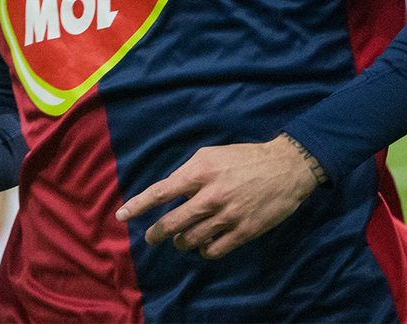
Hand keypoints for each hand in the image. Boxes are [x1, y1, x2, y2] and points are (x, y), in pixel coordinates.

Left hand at [115, 137, 320, 259]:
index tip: (121, 216)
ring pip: (190, 240)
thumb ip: (187, 172)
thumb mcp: (211, 154)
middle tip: (152, 237)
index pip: (160, 192)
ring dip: (181, 242)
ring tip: (182, 238)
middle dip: (156, 234)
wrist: (286, 167)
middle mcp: (211, 195)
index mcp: (200, 172)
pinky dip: (203, 250)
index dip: (138, 206)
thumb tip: (168, 191)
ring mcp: (227, 215)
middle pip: (172, 223)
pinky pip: (212, 251)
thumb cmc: (244, 158)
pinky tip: (205, 244)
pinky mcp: (244, 231)